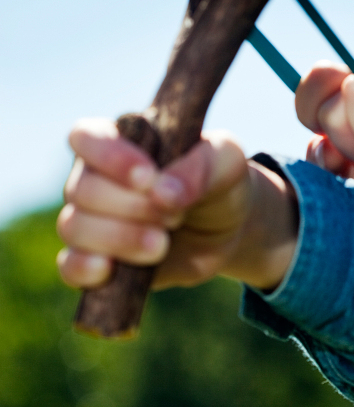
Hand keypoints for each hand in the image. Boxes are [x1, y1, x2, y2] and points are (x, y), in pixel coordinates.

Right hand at [57, 119, 296, 290]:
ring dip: (119, 238)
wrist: (231, 227)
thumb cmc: (221, 181)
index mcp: (122, 142)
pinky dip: (84, 269)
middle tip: (175, 216)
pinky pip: (70, 265)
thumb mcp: (228, 162)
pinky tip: (111, 270)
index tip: (149, 178)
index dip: (109, 157)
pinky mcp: (98, 259)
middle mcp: (96, 178)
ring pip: (74, 227)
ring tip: (162, 244)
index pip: (85, 137)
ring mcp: (93, 220)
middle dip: (131, 207)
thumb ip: (201, 167)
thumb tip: (162, 193)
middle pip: (82, 189)